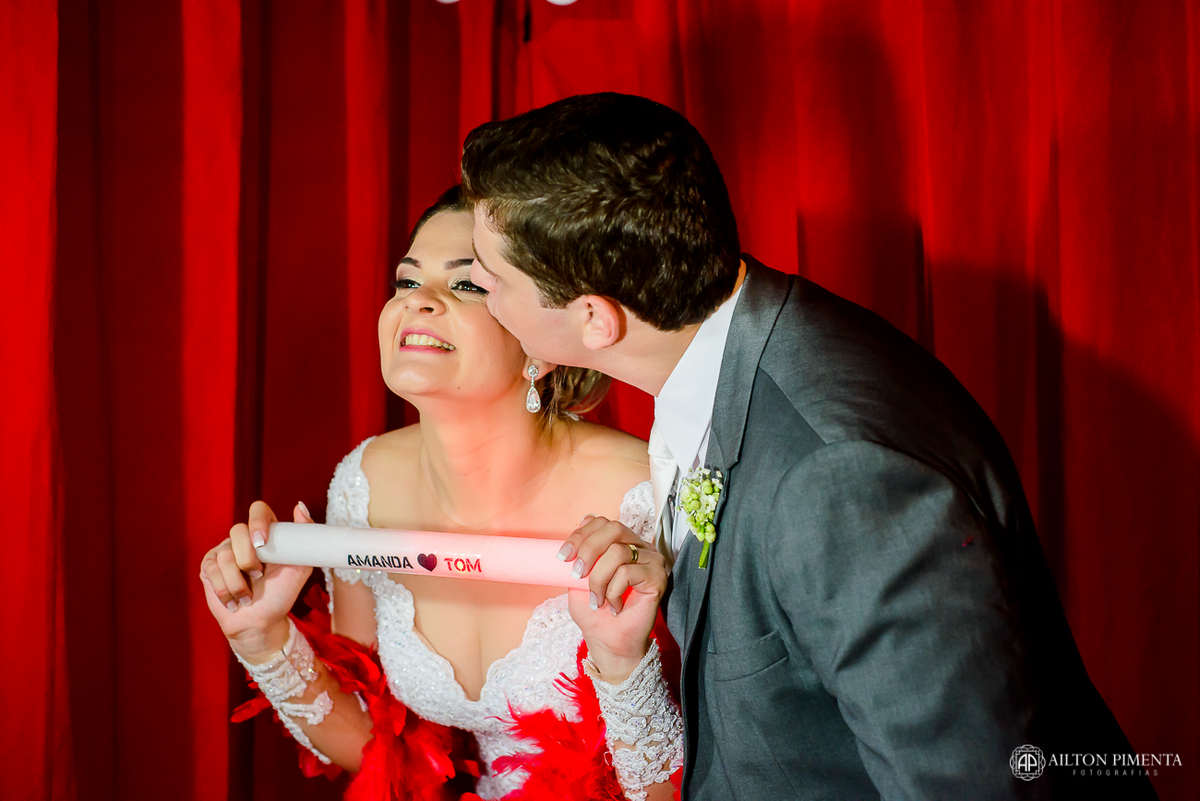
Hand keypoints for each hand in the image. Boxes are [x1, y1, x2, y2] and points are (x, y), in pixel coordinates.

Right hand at [199, 500, 313, 660]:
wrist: (259, 622)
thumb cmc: (281, 595)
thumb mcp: (299, 568)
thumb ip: (303, 539)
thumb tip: (300, 507)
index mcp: (266, 534)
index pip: (259, 510)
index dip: (258, 522)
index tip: (262, 543)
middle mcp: (243, 539)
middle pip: (237, 531)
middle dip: (248, 559)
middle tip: (258, 576)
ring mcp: (224, 551)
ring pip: (225, 556)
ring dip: (239, 583)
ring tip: (248, 596)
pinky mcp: (209, 567)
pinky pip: (212, 570)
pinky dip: (226, 590)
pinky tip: (234, 600)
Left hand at [561, 515, 667, 682]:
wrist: (609, 642)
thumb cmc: (596, 613)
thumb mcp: (578, 579)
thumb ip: (579, 555)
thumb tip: (576, 530)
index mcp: (622, 543)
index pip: (602, 522)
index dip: (579, 534)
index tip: (562, 557)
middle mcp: (640, 547)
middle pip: (613, 528)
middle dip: (588, 550)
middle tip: (576, 575)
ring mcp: (652, 561)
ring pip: (618, 552)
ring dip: (599, 578)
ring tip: (597, 600)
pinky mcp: (658, 578)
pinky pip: (628, 572)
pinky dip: (613, 591)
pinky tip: (615, 606)